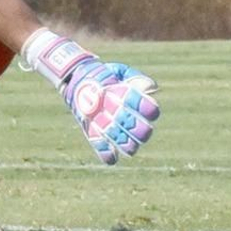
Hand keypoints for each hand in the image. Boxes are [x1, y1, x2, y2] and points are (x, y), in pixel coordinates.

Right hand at [23, 31, 159, 163]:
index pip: (134, 101)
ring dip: (126, 144)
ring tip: (132, 147)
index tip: (154, 113)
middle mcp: (107, 106)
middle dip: (140, 130)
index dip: (147, 108)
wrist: (76, 78)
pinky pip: (96, 143)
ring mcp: (97, 118)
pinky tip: (113, 158)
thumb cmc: (107, 76)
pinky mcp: (89, 128)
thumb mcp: (120, 72)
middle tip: (146, 131)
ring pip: (114, 136)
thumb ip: (137, 79)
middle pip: (126, 122)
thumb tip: (152, 89)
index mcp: (116, 91)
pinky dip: (105, 153)